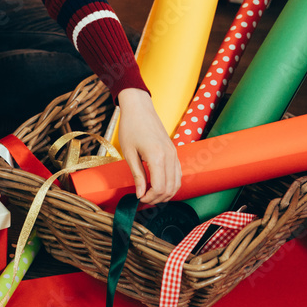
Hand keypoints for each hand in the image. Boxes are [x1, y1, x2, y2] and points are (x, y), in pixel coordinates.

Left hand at [115, 88, 181, 203]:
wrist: (139, 108)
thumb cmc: (130, 128)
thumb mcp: (129, 153)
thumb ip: (137, 175)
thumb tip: (140, 194)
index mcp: (157, 156)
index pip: (160, 187)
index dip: (150, 197)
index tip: (138, 198)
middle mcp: (170, 156)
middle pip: (170, 188)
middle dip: (157, 198)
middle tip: (143, 198)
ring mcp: (174, 153)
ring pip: (177, 182)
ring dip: (165, 193)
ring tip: (150, 194)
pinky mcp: (174, 151)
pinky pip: (178, 173)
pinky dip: (170, 184)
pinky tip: (158, 185)